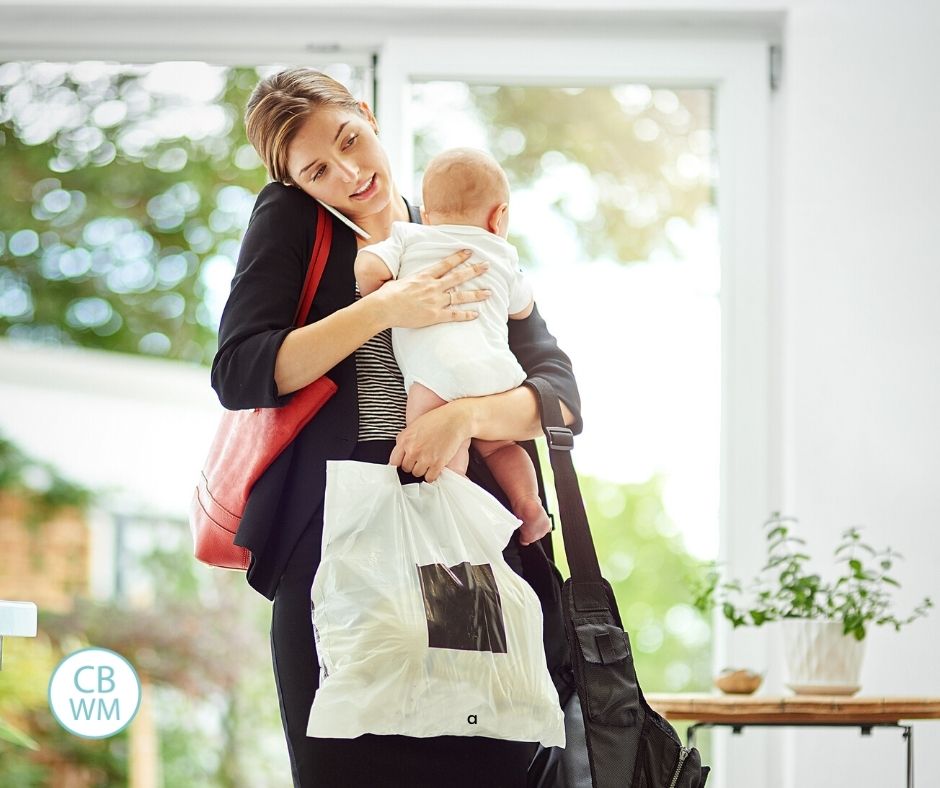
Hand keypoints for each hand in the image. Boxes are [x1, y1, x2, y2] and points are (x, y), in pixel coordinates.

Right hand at [370, 249, 490, 329]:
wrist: (384, 307)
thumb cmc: (387, 294)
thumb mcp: (400, 280)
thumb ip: (410, 280)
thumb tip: (408, 279)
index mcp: (424, 276)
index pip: (446, 264)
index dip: (459, 257)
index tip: (470, 251)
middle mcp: (433, 286)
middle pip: (458, 277)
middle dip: (474, 271)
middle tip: (487, 266)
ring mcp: (435, 301)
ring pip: (460, 296)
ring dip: (476, 294)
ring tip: (489, 292)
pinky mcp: (434, 315)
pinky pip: (454, 315)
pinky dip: (466, 315)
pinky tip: (476, 314)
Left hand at [389, 401, 473, 481]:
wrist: (455, 420)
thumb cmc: (436, 420)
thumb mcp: (413, 426)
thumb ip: (404, 439)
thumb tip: (399, 452)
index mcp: (405, 440)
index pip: (394, 461)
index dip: (400, 462)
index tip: (404, 462)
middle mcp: (413, 450)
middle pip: (406, 468)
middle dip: (412, 465)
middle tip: (420, 459)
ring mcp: (425, 458)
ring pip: (417, 474)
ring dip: (422, 470)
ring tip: (428, 462)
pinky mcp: (438, 463)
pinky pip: (430, 478)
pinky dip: (431, 475)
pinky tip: (434, 468)